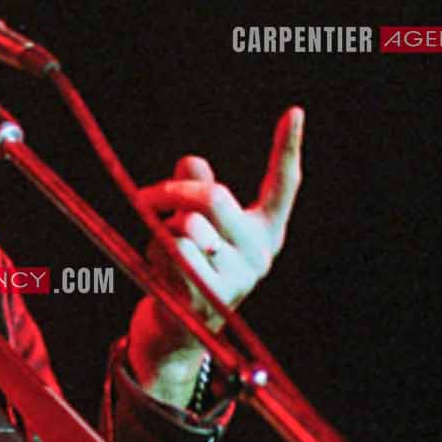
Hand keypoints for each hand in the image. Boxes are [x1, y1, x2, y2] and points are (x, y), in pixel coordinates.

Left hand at [126, 106, 304, 401]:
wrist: (177, 330)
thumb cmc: (186, 267)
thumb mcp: (192, 222)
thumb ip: (196, 188)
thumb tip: (191, 163)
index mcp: (263, 230)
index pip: (283, 184)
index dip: (287, 147)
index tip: (295, 110)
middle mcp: (259, 252)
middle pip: (212, 197)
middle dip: (172, 192)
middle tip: (146, 198)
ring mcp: (239, 276)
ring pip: (188, 225)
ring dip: (161, 228)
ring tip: (161, 249)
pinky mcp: (211, 295)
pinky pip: (176, 252)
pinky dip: (158, 253)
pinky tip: (162, 271)